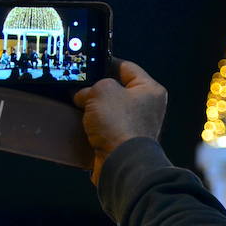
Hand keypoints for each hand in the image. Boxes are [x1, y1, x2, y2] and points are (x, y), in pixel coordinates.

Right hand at [73, 60, 167, 185]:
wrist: (121, 162)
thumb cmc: (119, 124)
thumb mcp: (102, 90)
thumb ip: (92, 85)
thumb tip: (82, 94)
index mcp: (150, 90)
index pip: (127, 67)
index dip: (106, 63)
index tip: (89, 64)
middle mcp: (147, 107)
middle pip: (116, 90)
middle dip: (96, 89)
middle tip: (79, 86)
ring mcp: (135, 126)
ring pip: (108, 110)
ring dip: (92, 108)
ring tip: (75, 104)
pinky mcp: (123, 142)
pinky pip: (105, 128)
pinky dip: (92, 126)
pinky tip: (78, 122)